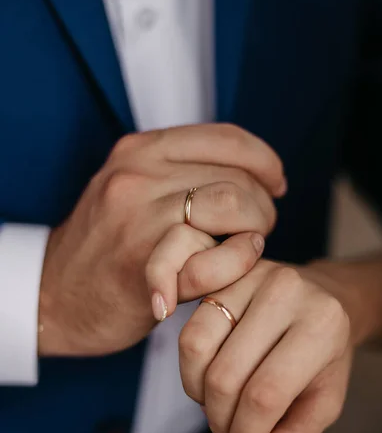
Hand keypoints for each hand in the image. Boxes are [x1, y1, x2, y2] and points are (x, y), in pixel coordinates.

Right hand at [39, 124, 284, 356]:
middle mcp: (139, 175)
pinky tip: (220, 279)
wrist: (54, 294)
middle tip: (254, 233)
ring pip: (233, 206)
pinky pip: (216, 256)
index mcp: (141, 150)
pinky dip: (232, 267)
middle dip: (263, 209)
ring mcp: (140, 217)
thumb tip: (257, 174)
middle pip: (238, 178)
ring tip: (242, 252)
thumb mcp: (131, 189)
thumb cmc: (107, 246)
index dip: (265, 162)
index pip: (228, 138)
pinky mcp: (145, 263)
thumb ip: (181, 174)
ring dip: (253, 235)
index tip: (276, 186)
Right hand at [179, 258, 353, 432]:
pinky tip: (208, 380)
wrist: (325, 298)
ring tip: (217, 407)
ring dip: (198, 394)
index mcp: (322, 325)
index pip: (266, 394)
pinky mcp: (223, 278)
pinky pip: (188, 330)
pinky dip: (190, 369)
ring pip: (196, 346)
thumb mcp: (326, 400)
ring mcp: (249, 278)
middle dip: (220, 420)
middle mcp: (285, 292)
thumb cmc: (326, 354)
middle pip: (225, 375)